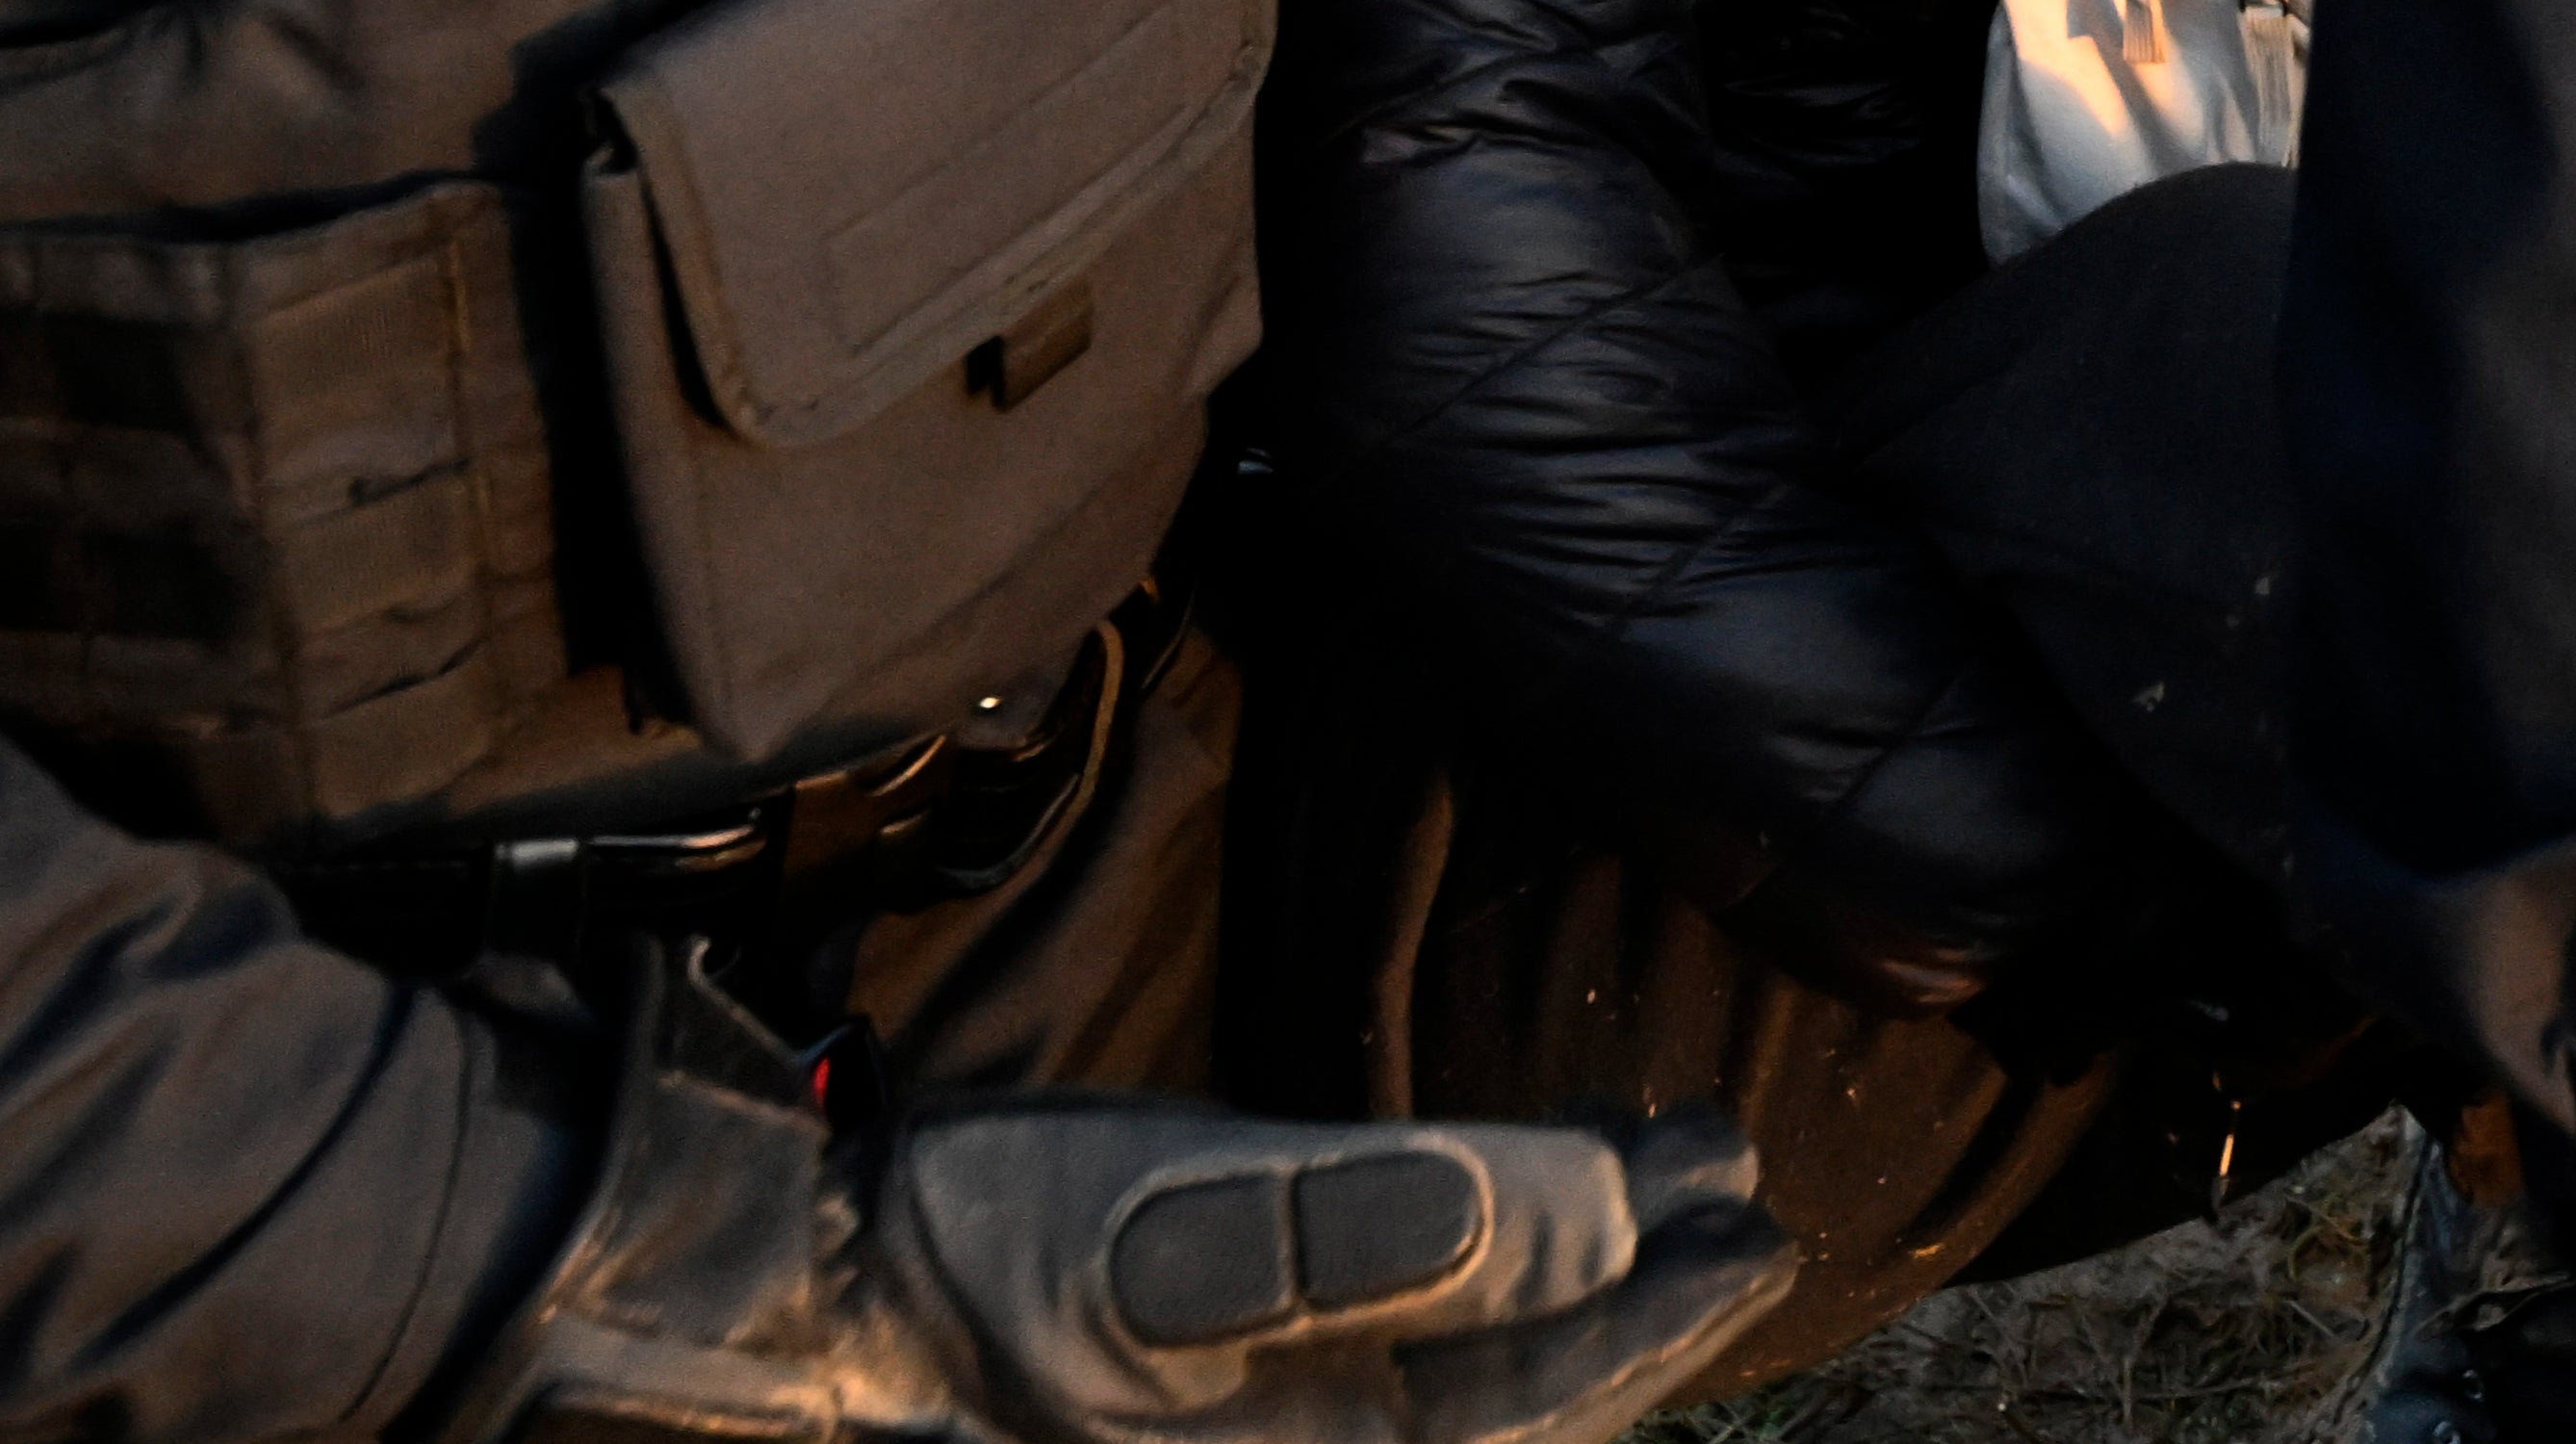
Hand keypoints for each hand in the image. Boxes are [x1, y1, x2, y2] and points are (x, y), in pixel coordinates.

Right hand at [444, 956, 1789, 1443]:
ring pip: (1476, 1356)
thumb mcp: (1188, 1234)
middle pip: (1528, 1393)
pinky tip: (1522, 1183)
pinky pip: (1403, 1328)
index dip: (1659, 1318)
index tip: (1755, 1224)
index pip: (1544, 1405)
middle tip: (1743, 1191)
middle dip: (1641, 1295)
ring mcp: (1276, 1409)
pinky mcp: (1237, 1356)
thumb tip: (1592, 1214)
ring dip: (1577, 1264)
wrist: (820, 1290)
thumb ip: (1388, 1226)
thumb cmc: (991, 1262)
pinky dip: (1481, 1259)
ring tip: (1668, 1167)